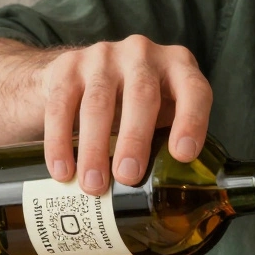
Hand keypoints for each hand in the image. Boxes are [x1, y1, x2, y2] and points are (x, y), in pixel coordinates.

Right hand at [39, 35, 213, 193]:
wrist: (79, 79)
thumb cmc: (134, 107)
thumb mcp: (162, 115)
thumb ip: (172, 142)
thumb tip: (179, 200)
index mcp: (177, 67)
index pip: (193, 90)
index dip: (191, 121)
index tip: (182, 155)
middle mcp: (142, 54)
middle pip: (141, 95)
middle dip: (134, 139)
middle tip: (128, 176)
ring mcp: (103, 56)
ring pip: (98, 102)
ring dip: (95, 148)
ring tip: (93, 185)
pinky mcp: (67, 66)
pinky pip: (61, 105)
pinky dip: (60, 142)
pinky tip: (62, 170)